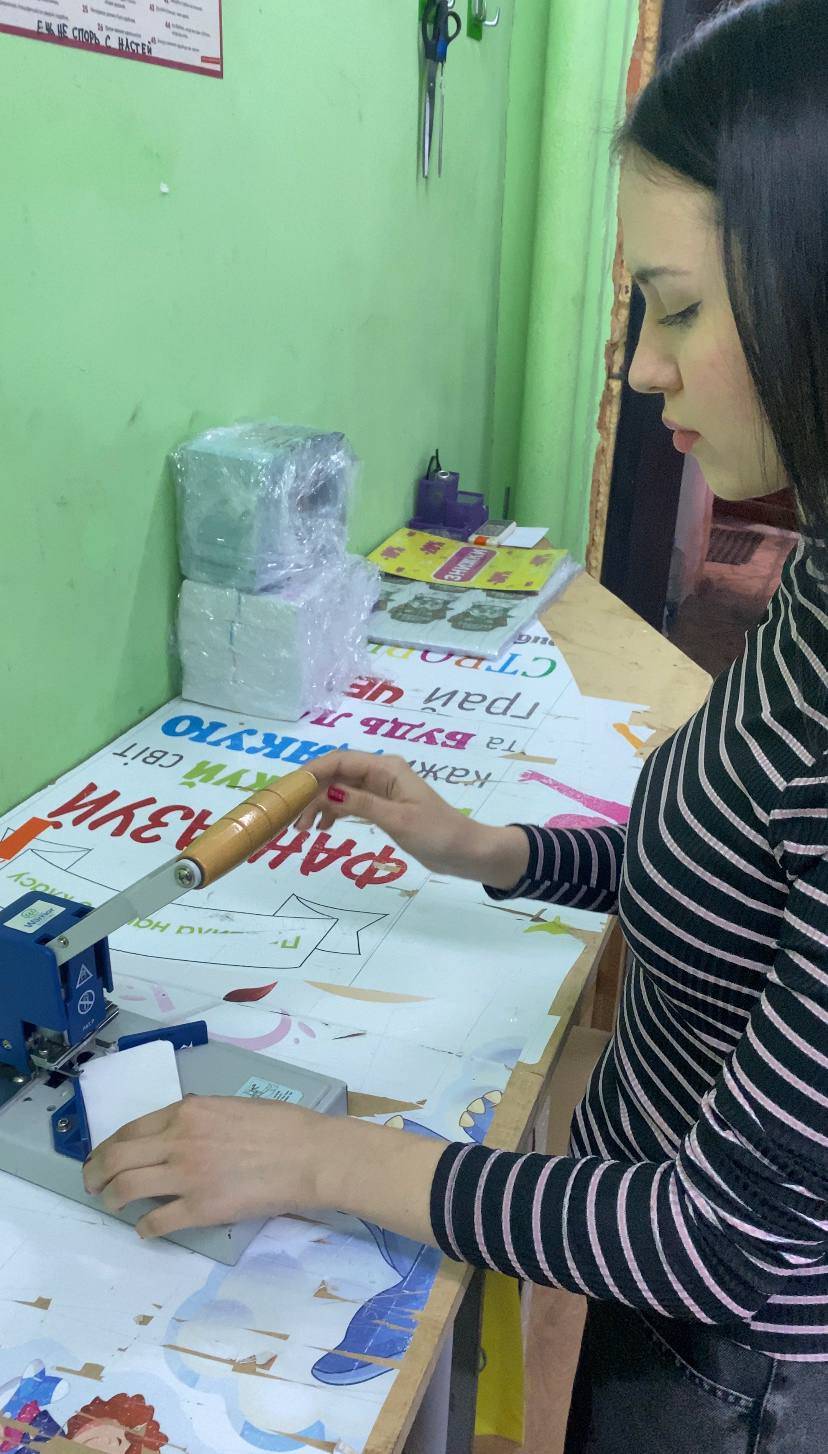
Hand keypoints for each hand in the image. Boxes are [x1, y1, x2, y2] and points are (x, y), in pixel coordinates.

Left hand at [83, 1095, 323, 1237]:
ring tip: (112, 1206)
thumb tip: (180, 1130)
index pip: (129, 1131)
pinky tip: (145, 1230)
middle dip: (96, 1174)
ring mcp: (187, 1175)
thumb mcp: (230, 1106)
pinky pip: (157, 1221)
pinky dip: (144, 1228)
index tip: (103, 1159)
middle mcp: (178, 1140)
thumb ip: (199, 1117)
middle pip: (116, 1158)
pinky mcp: (201, 1208)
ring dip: (111, 1200)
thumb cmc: (281, 1126)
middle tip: (93, 1185)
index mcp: (187, 1112)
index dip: (108, 1148)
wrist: (309, 1154)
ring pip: (126, 1188)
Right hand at [295, 751, 528, 886]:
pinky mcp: (383, 806)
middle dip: (310, 793)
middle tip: (291, 820)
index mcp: (385, 768)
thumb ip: (361, 805)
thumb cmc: (436, 833)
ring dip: (319, 806)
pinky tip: (321, 830)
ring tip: (302, 831)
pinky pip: (350, 803)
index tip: (288, 792)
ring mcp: (381, 789)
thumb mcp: (397, 820)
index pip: (339, 761)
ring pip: (339, 790)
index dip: (310, 772)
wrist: (465, 851)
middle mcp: (380, 773)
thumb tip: (327, 792)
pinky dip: (333, 813)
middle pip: (335, 774)